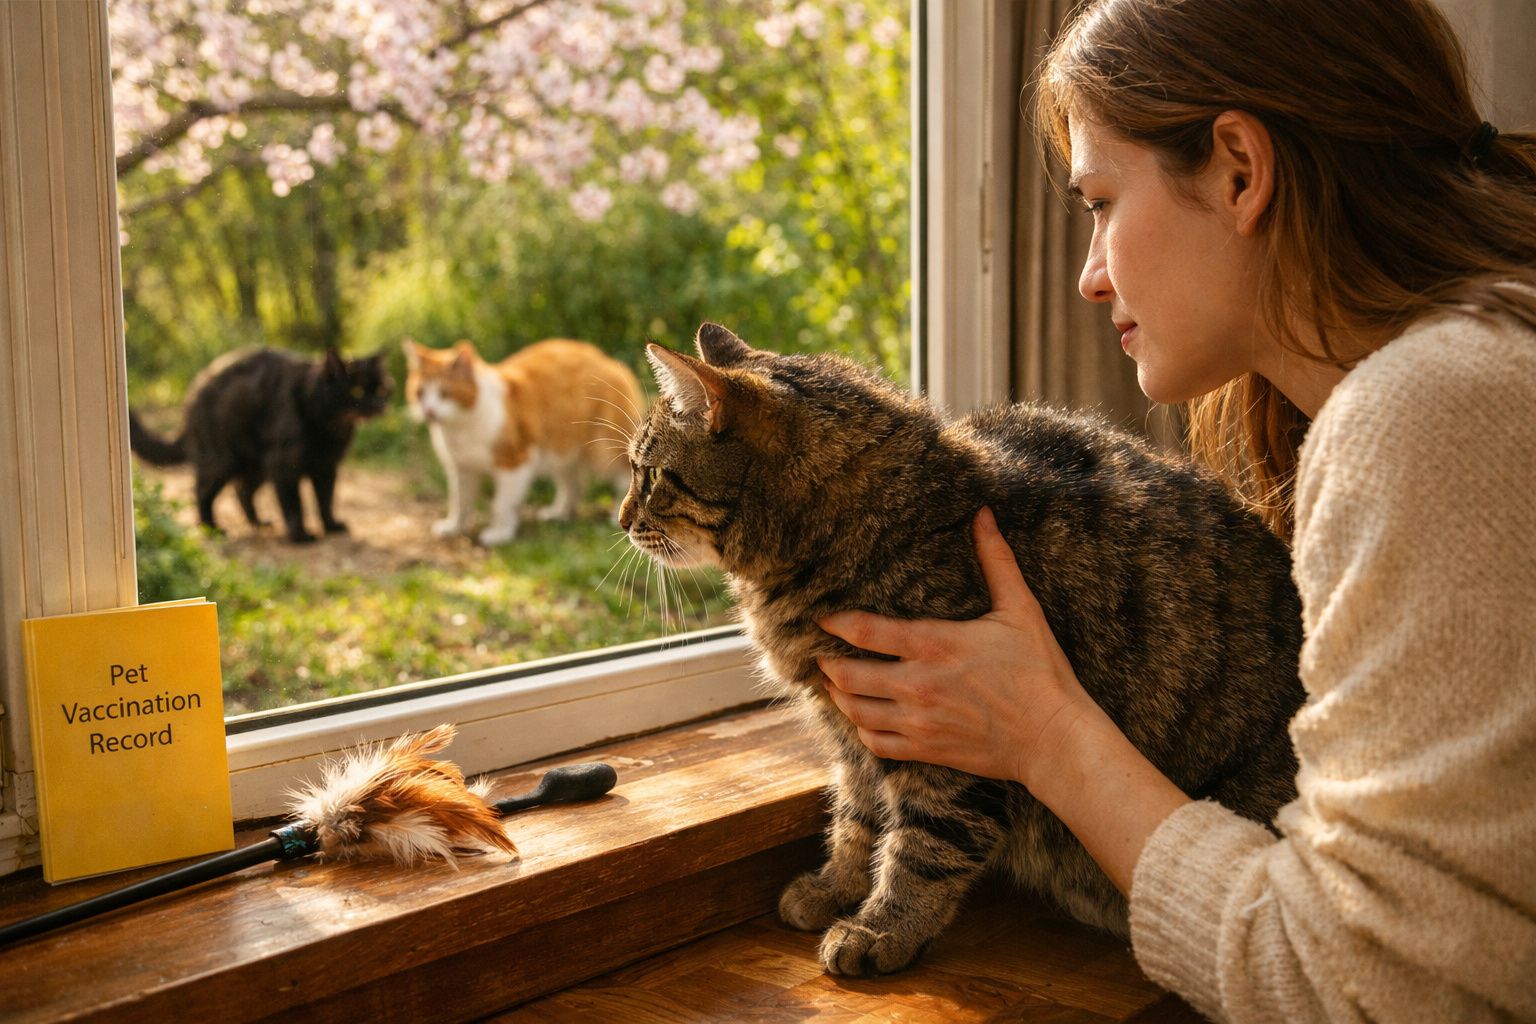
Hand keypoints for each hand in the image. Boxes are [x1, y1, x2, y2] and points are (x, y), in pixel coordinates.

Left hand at [817, 506, 1100, 789]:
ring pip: (855, 711)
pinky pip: (877, 743)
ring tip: (833, 684)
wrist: (1054, 738)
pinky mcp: (926, 750)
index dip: (835, 623)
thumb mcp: (1021, 609)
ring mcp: (919, 721)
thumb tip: (983, 514)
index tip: (822, 618)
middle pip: (847, 674)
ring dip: (838, 696)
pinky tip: (863, 720)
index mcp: (935, 644)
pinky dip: (862, 731)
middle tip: (821, 654)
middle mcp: (918, 684)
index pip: (865, 631)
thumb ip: (996, 560)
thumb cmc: (1040, 671)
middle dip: (827, 663)